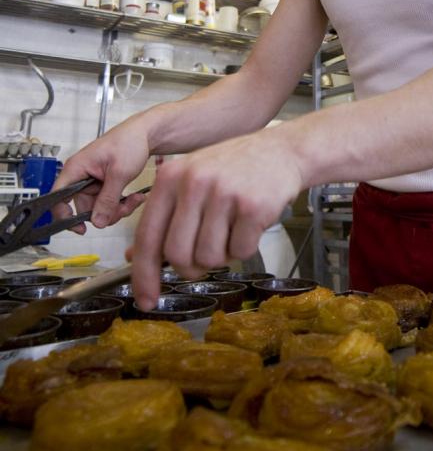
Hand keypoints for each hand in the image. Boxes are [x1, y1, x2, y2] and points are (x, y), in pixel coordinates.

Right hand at [52, 118, 151, 232]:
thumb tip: (98, 222)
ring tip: (134, 199)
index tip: (80, 228)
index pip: (58, 198)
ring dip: (118, 208)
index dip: (64, 216)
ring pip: (99, 208)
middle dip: (106, 212)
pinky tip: (135, 197)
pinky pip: (108, 202)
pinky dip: (122, 203)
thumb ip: (108, 199)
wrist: (144, 134)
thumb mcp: (119, 173)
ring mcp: (92, 181)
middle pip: (84, 207)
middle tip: (124, 207)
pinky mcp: (103, 184)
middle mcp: (81, 176)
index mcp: (76, 169)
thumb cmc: (129, 142)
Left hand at [128, 126, 303, 309]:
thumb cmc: (234, 169)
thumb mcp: (191, 180)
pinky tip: (250, 224)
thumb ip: (164, 216)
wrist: (280, 151)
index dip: (144, 275)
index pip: (147, 236)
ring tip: (232, 230)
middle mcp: (194, 182)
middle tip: (206, 255)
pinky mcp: (252, 206)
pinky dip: (246, 247)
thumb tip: (134, 256)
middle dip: (191, 266)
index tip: (146, 300)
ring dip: (222, 255)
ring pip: (209, 257)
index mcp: (171, 177)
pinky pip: (241, 251)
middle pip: (177, 254)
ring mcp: (224, 193)